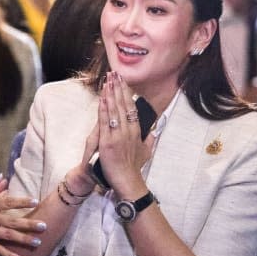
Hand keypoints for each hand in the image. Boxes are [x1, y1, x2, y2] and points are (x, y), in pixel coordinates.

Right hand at [0, 176, 43, 255]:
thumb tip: (1, 177)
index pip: (7, 202)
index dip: (21, 201)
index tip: (35, 201)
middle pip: (12, 220)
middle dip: (29, 223)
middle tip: (44, 226)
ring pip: (8, 235)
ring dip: (23, 239)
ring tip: (37, 242)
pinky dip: (9, 255)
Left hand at [96, 71, 151, 198]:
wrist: (128, 181)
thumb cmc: (134, 168)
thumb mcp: (146, 153)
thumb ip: (150, 140)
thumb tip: (154, 132)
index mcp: (136, 131)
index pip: (131, 107)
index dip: (127, 93)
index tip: (123, 81)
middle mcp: (128, 131)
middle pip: (123, 104)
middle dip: (118, 88)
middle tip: (114, 73)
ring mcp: (118, 136)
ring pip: (114, 110)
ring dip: (110, 93)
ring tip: (108, 80)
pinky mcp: (108, 142)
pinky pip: (105, 122)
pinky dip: (104, 109)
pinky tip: (102, 98)